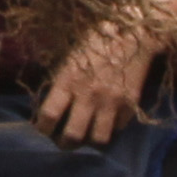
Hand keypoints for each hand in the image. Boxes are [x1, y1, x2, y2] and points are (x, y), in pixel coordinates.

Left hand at [34, 0, 176, 144]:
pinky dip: (112, 128)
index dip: (42, 129)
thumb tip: (49, 106)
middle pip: (72, 136)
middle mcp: (88, 95)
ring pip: (98, 140)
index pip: (48, 116)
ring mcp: (111, 102)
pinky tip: (107, 120)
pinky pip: (118, 128)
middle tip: (64, 142)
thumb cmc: (96, 40)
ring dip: (90, 141)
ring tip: (87, 136)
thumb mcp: (70, 57)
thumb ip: (61, 82)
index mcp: (68, 80)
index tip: (43, 130)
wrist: (134, 32)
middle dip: (65, 144)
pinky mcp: (130, 105)